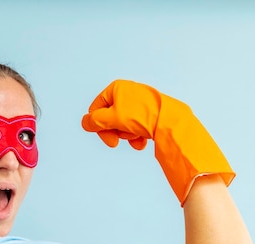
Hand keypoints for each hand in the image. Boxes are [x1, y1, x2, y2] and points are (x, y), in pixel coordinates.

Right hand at [82, 80, 234, 204]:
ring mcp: (139, 104)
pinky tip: (142, 143)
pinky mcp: (149, 114)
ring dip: (126, 135)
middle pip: (110, 118)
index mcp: (116, 88)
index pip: (96, 109)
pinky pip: (136, 127)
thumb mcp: (111, 118)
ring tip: (136, 138)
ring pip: (123, 125)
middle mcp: (127, 93)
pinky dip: (136, 137)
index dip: (98, 126)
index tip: (107, 139)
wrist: (169, 121)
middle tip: (117, 143)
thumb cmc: (140, 116)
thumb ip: (94, 121)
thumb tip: (85, 123)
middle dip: (114, 132)